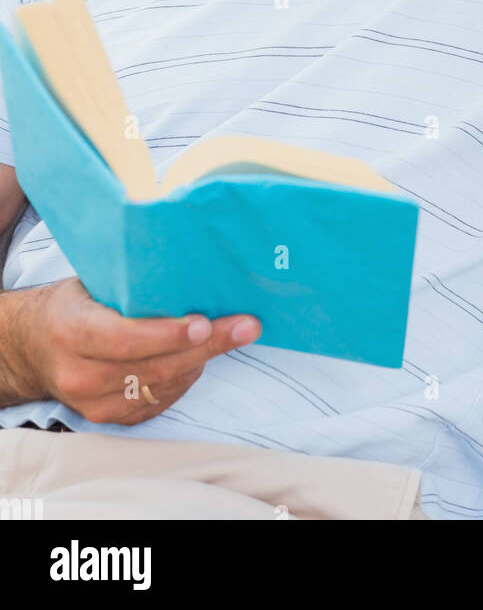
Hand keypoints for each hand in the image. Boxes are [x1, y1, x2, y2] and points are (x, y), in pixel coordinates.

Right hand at [21, 277, 260, 424]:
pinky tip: (200, 357)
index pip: (125, 339)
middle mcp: (78, 374)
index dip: (167, 335)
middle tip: (245, 326)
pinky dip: (184, 379)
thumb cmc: (71, 304)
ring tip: (231, 334)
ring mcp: (91, 404)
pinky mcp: (106, 419)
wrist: (33, 347)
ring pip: (160, 387)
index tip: (204, 323)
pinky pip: (157, 403)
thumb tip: (191, 266)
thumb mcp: (90, 284)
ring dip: (200, 361)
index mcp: (71, 331)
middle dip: (205, 346)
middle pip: (152, 367)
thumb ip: (130, 283)